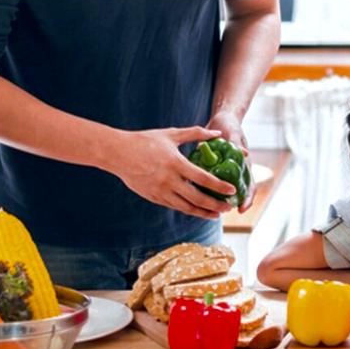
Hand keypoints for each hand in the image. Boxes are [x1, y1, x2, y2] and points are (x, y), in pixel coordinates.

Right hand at [104, 126, 236, 218]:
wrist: (117, 153)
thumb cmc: (145, 141)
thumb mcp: (171, 134)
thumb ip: (196, 133)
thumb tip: (217, 133)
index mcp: (175, 163)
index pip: (203, 179)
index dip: (219, 186)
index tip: (232, 190)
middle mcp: (168, 180)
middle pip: (197, 198)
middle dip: (215, 205)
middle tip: (228, 207)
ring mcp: (160, 191)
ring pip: (186, 207)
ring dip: (203, 212)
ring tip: (216, 214)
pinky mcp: (153, 197)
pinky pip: (174, 206)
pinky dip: (188, 209)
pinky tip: (197, 210)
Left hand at [206, 111, 254, 212]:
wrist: (221, 121)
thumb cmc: (231, 126)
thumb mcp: (234, 133)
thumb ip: (237, 143)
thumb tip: (245, 154)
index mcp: (244, 165)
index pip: (249, 186)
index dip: (247, 199)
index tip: (241, 208)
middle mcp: (235, 172)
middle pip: (236, 193)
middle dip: (229, 204)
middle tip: (220, 212)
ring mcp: (224, 172)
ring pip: (220, 191)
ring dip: (215, 200)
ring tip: (207, 209)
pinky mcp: (212, 169)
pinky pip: (208, 183)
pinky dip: (203, 189)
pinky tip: (193, 194)